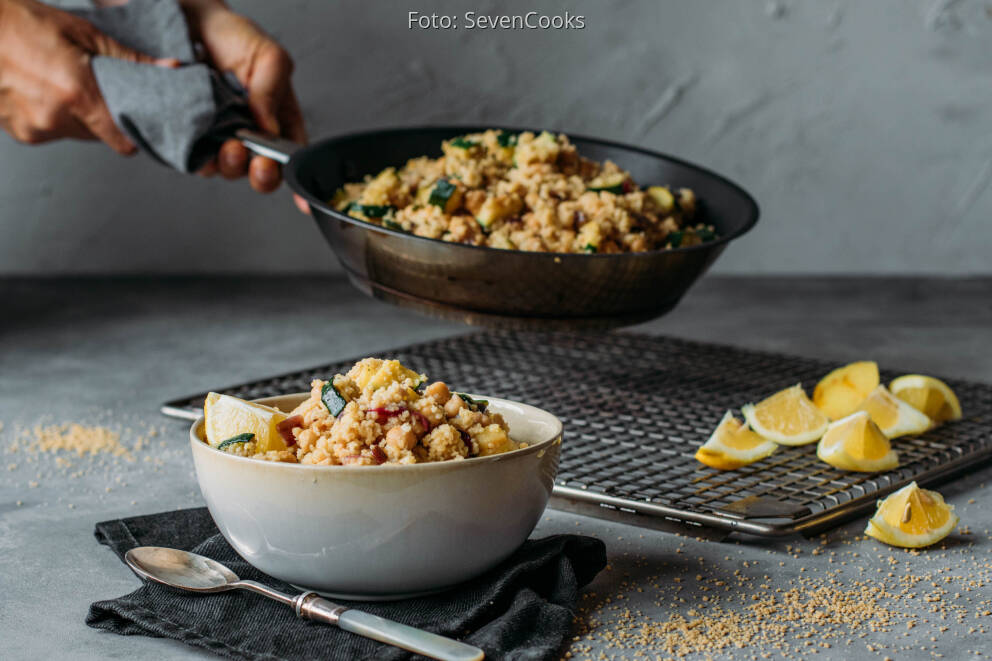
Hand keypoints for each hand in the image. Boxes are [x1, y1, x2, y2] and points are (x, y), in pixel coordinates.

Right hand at [0, 0, 175, 153]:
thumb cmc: (22, 22)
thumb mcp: (83, 34)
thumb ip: (129, 60)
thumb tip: (170, 68)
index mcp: (77, 95)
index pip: (122, 141)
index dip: (134, 133)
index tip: (140, 123)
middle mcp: (55, 119)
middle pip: (100, 136)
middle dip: (104, 116)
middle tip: (96, 88)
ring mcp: (34, 128)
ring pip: (75, 133)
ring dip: (77, 116)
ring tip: (63, 84)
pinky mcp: (18, 132)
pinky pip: (50, 131)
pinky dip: (52, 116)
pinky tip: (42, 89)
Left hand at [181, 0, 306, 209]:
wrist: (190, 23)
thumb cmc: (236, 39)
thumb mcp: (270, 58)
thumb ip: (274, 91)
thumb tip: (270, 127)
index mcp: (278, 122)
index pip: (292, 157)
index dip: (296, 178)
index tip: (297, 191)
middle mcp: (251, 137)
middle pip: (261, 173)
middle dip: (261, 174)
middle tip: (256, 160)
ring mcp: (219, 141)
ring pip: (226, 170)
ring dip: (228, 164)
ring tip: (226, 144)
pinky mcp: (188, 139)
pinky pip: (191, 156)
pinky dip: (194, 151)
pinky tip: (196, 134)